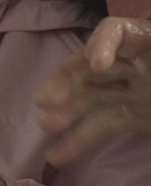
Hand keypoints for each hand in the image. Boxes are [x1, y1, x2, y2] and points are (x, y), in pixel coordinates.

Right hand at [35, 17, 150, 165]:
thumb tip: (109, 61)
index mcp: (150, 39)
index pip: (117, 31)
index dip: (101, 44)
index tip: (97, 65)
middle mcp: (138, 63)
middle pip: (94, 66)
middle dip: (68, 81)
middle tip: (46, 99)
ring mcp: (136, 91)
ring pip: (94, 99)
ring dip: (68, 113)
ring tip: (45, 126)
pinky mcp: (138, 117)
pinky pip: (105, 127)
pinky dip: (81, 141)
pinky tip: (59, 154)